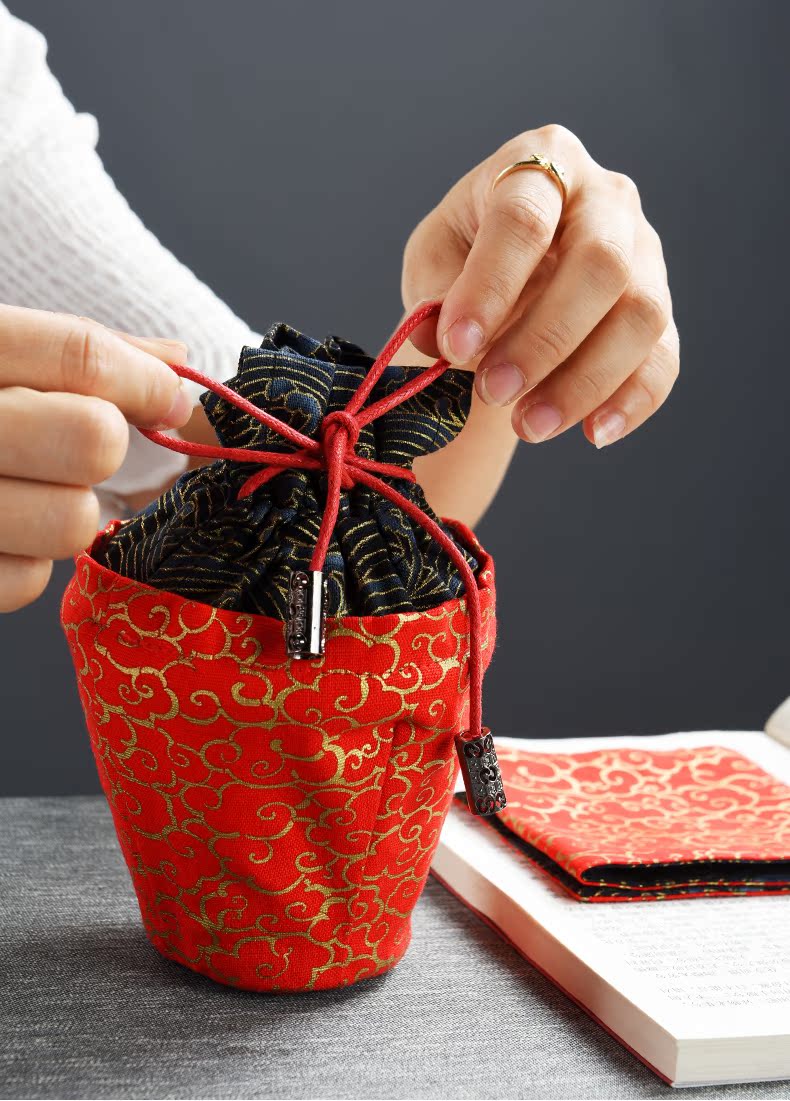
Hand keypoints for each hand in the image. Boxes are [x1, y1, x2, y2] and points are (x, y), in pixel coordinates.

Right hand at [0, 305, 190, 611]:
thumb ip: (69, 354)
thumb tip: (174, 360)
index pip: (78, 353)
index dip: (146, 380)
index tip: (172, 399)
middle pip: (91, 439)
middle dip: (101, 444)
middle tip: (77, 444)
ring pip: (71, 521)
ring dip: (66, 508)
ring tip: (22, 488)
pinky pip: (25, 582)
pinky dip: (23, 563)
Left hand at [402, 125, 678, 447]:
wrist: (506, 279)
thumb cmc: (465, 257)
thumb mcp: (433, 262)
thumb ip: (433, 295)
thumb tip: (437, 338)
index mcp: (540, 162)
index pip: (524, 218)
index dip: (490, 285)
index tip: (455, 346)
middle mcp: (605, 198)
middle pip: (601, 264)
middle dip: (544, 339)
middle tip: (492, 393)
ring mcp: (644, 253)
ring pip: (641, 315)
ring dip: (584, 380)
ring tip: (528, 427)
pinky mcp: (660, 310)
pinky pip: (663, 358)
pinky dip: (632, 401)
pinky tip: (592, 434)